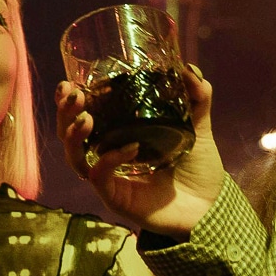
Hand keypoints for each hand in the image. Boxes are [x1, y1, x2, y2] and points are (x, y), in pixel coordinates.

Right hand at [55, 65, 225, 238]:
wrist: (211, 206)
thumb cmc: (197, 168)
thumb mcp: (197, 127)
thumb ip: (196, 98)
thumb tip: (189, 68)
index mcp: (117, 135)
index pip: (82, 114)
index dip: (70, 99)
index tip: (72, 82)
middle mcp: (106, 155)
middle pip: (67, 134)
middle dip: (64, 113)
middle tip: (73, 95)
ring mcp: (109, 178)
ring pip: (74, 157)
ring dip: (73, 136)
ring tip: (85, 119)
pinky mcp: (115, 197)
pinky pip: (100, 176)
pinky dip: (110, 159)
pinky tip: (130, 147)